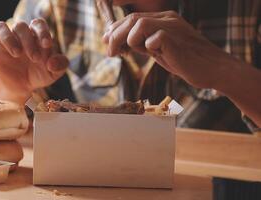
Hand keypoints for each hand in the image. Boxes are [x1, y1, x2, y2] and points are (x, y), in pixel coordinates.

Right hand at [0, 19, 68, 102]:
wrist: (22, 88)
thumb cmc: (39, 75)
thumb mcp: (53, 73)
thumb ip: (60, 65)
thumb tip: (52, 62)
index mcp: (36, 36)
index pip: (38, 24)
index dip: (42, 31)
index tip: (46, 44)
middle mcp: (19, 36)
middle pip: (20, 26)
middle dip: (28, 41)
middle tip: (34, 58)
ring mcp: (4, 42)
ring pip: (1, 27)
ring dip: (8, 38)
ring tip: (16, 54)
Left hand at [103, 11, 232, 88]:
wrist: (212, 69)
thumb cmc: (185, 61)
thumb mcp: (159, 50)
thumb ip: (142, 44)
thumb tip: (118, 44)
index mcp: (163, 19)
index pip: (132, 18)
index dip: (115, 29)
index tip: (106, 41)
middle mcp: (167, 19)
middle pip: (132, 19)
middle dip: (115, 36)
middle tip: (110, 53)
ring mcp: (172, 28)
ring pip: (138, 24)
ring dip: (128, 41)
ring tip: (128, 55)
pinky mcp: (176, 41)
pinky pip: (154, 38)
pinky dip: (146, 47)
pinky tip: (152, 54)